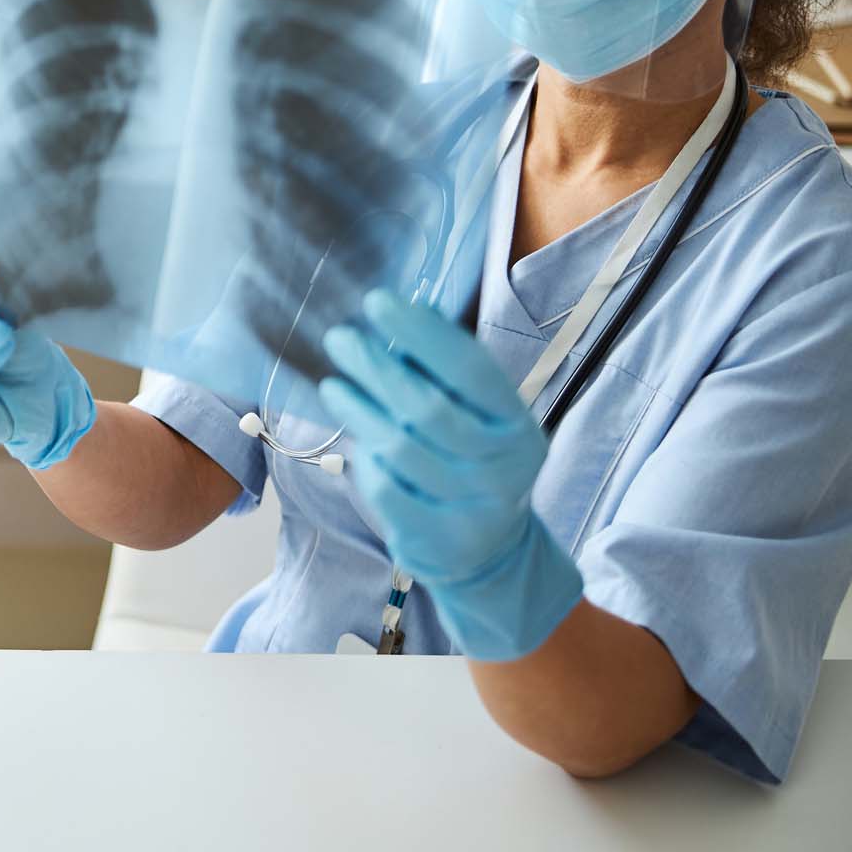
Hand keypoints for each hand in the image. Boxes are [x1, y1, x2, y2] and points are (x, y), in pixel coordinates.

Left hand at [318, 290, 582, 660]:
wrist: (492, 550)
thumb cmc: (473, 459)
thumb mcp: (479, 416)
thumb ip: (447, 370)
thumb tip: (407, 309)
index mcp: (518, 425)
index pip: (470, 370)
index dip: (422, 333)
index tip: (377, 302)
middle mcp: (503, 468)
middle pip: (427, 408)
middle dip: (376, 367)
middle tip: (339, 338)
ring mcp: (472, 509)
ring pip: (399, 449)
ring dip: (359, 409)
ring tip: (333, 385)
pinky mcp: (437, 540)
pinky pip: (385, 489)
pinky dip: (366, 459)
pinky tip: (357, 437)